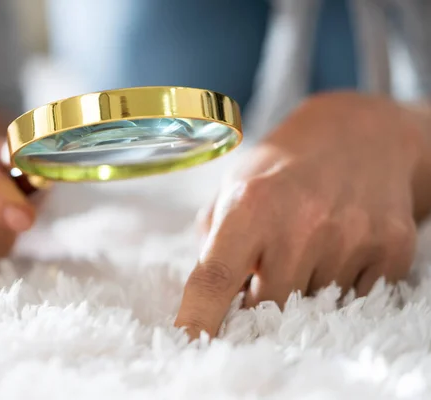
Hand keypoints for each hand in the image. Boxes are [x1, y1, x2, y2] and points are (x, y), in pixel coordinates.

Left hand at [175, 91, 430, 338]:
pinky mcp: (391, 250)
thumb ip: (211, 239)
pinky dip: (340, 285)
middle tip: (268, 265)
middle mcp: (301, 223)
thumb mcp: (233, 186)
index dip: (197, 320)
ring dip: (303, 288)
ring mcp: (351, 238)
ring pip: (312, 308)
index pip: (214, 280)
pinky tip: (338, 245)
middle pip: (266, 307)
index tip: (189, 346)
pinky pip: (353, 299)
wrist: (361, 137)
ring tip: (308, 242)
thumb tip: (207, 297)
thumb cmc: (283, 168)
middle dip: (259, 301)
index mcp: (250, 204)